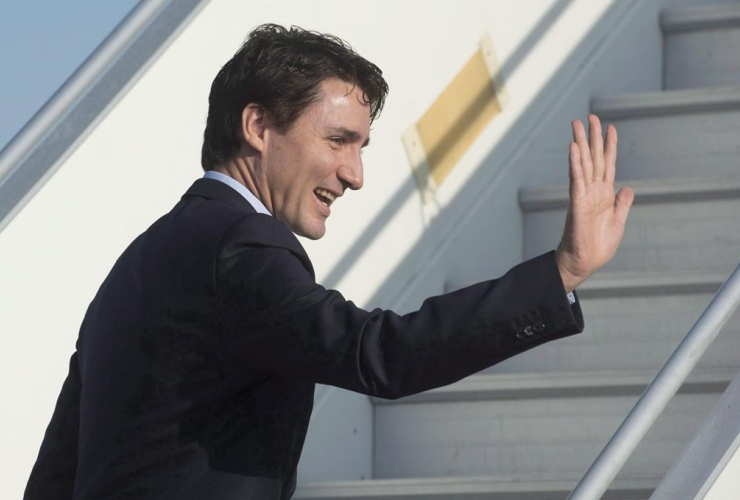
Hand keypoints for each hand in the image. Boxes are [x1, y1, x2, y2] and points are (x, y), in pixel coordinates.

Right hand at [555, 114, 633, 292]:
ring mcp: (583, 195)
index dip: (609, 146)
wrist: (586, 262)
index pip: (607, 164)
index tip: (610, 127)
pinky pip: (576, 180)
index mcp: (604, 194)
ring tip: (576, 125)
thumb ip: (622, 204)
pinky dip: (575, 164)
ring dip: (580, 144)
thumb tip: (628, 188)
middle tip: (589, 116)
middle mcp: (592, 191)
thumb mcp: (618, 222)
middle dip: (592, 137)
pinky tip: (573, 149)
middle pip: (592, 158)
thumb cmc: (599, 245)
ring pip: (582, 164)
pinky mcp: (577, 204)